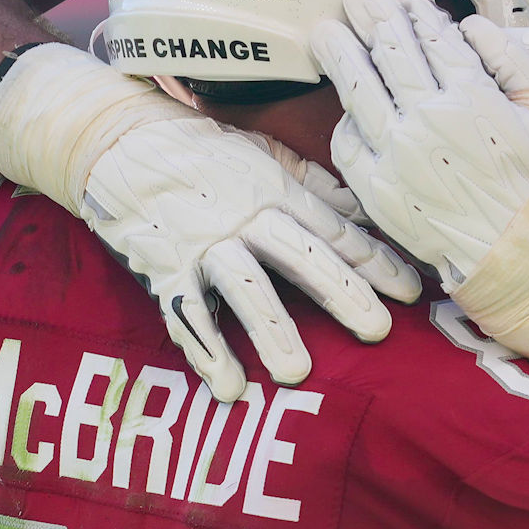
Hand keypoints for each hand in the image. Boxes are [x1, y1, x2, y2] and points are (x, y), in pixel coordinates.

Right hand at [79, 113, 423, 399]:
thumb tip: (367, 209)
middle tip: (377, 330)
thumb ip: (317, 187)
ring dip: (270, 330)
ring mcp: (203, 246)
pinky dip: (205, 352)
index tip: (411, 292)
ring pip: (243, 288)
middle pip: (299, 255)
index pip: (334, 230)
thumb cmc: (203, 152)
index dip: (374, 260)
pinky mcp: (164, 270)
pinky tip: (228, 387)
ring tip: (296, 374)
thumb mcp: (265, 152)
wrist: (118, 141)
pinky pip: (187, 316)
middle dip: (340, 292)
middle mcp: (244, 218)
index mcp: (275, 189)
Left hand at [318, 0, 528, 384]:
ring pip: (357, 90)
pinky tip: (351, 104)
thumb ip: (514, 60)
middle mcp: (427, 124)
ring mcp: (396, 159)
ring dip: (341, 54)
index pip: (433, 39)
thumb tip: (472, 27)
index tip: (410, 3)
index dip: (418, 14)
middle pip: (388, 53)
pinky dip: (347, 118)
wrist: (528, 258)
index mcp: (472, 99)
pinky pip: (348, 143)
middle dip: (372, 15)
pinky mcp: (377, 192)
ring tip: (327, 32)